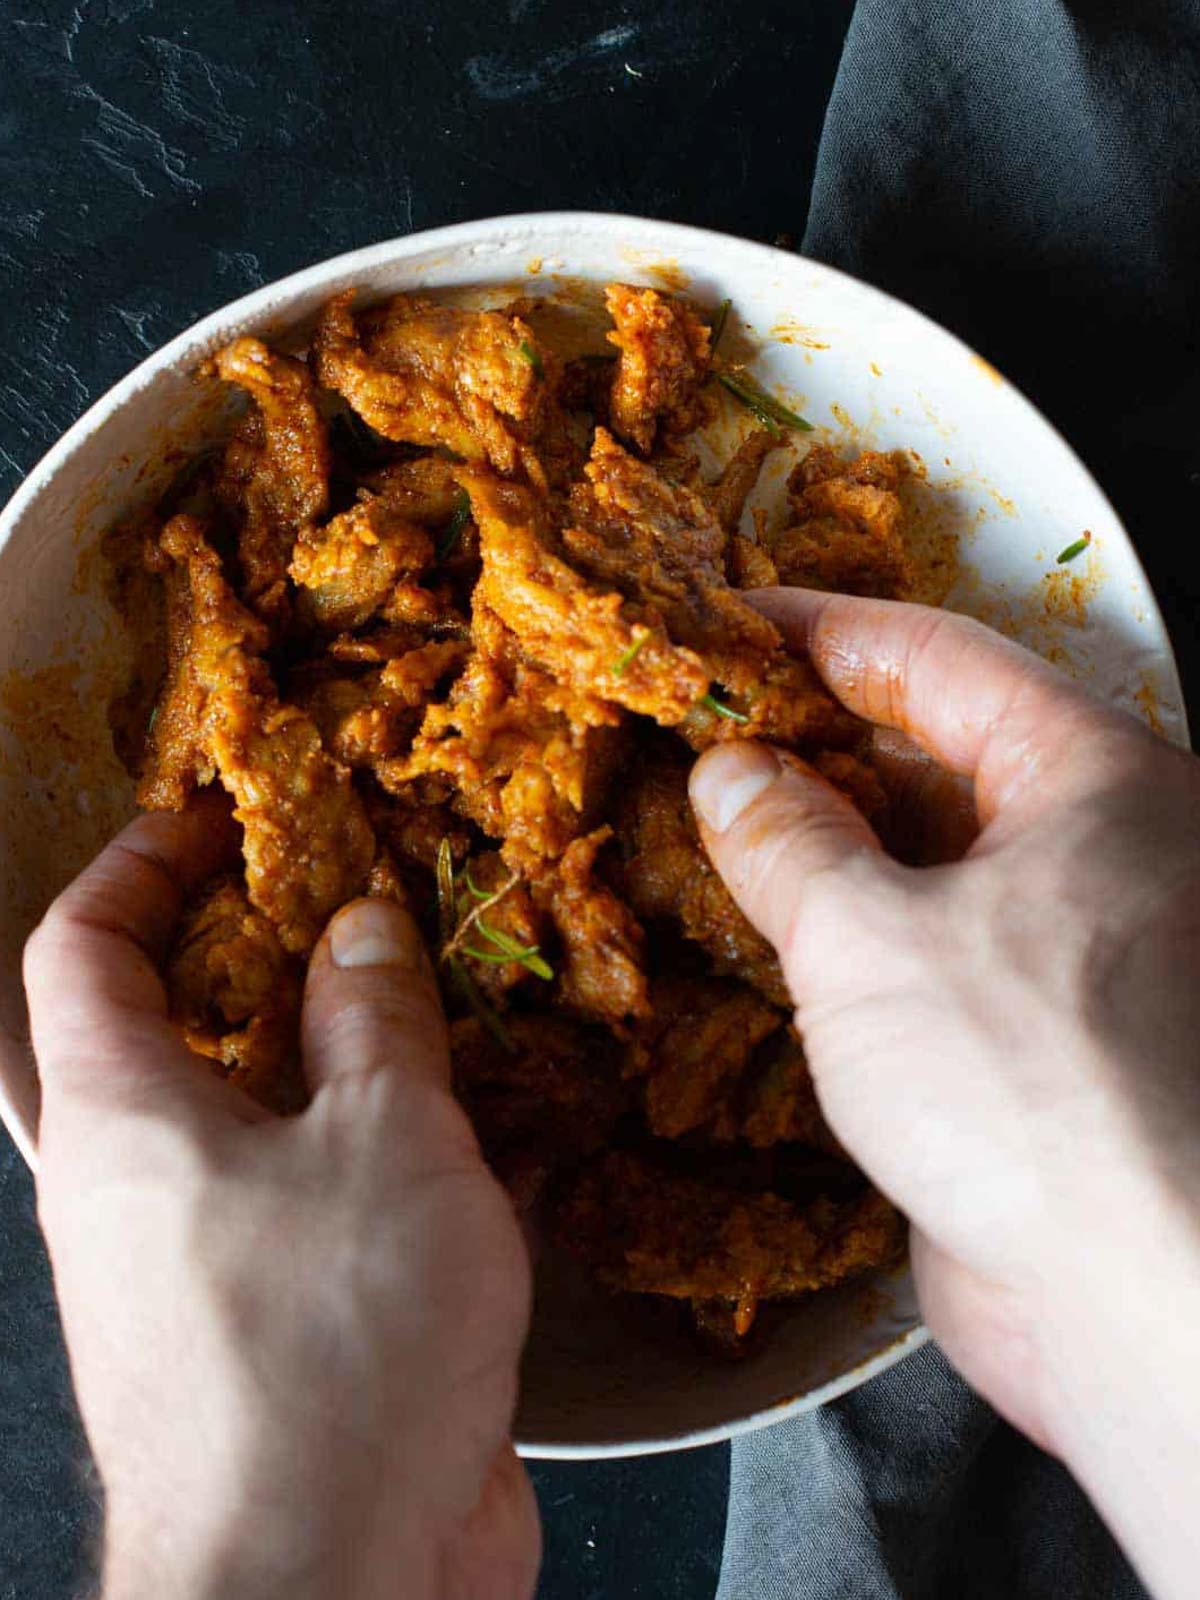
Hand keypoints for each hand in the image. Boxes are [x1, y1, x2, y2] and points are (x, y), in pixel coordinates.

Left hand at [24, 797, 538, 1599]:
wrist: (330, 1588)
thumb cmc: (328, 1349)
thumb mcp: (384, 1139)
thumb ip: (375, 1018)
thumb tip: (363, 931)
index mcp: (124, 1118)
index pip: (80, 948)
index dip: (139, 863)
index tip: (215, 818)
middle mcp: (146, 1189)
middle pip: (186, 1029)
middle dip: (276, 956)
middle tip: (366, 903)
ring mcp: (217, 1267)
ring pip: (279, 1122)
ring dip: (363, 1062)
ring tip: (461, 1006)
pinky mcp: (296, 1331)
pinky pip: (342, 1209)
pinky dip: (412, 1164)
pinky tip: (521, 1140)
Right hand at [690, 589, 1199, 1599]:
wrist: (1138, 1299)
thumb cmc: (1030, 1083)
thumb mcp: (871, 935)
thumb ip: (788, 840)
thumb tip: (732, 772)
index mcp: (1094, 776)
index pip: (937, 657)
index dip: (819, 630)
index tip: (725, 619)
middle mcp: (1100, 846)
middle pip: (934, 750)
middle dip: (813, 738)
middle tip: (695, 725)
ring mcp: (1068, 943)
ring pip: (926, 854)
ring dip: (821, 841)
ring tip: (703, 818)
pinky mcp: (1032, 1033)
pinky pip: (925, 945)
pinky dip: (845, 930)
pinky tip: (760, 930)